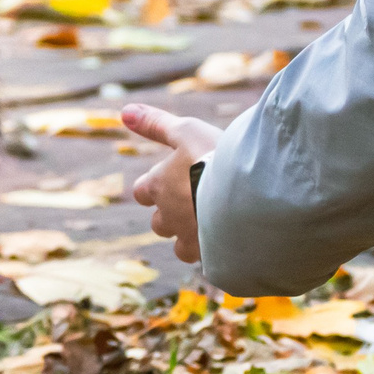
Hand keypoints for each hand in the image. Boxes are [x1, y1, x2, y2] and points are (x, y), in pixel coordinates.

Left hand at [121, 104, 221, 263]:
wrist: (249, 194)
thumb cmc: (216, 157)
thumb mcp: (186, 131)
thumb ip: (156, 124)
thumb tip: (125, 112)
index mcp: (159, 187)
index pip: (142, 191)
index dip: (153, 187)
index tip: (168, 180)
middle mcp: (169, 217)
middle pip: (159, 223)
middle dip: (170, 216)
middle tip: (194, 201)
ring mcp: (190, 240)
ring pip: (181, 248)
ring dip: (191, 238)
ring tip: (213, 226)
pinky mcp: (213, 257)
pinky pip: (209, 261)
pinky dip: (216, 252)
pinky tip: (232, 242)